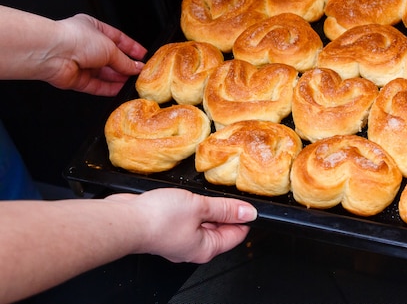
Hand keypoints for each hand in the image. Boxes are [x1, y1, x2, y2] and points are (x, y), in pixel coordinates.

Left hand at [46, 14, 147, 95]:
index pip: (117, 39)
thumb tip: (137, 67)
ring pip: (104, 73)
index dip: (132, 48)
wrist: (51, 53)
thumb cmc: (74, 39)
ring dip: (118, 78)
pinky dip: (107, 88)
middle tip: (140, 73)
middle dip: (126, 66)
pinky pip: (95, 85)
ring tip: (133, 83)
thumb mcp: (110, 47)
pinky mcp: (75, 78)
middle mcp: (85, 45)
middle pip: (111, 58)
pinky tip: (119, 90)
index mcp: (93, 28)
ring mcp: (80, 62)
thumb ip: (125, 60)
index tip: (143, 56)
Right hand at [105, 188, 257, 262]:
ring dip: (207, 206)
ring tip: (204, 193)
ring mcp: (180, 239)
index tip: (246, 202)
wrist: (124, 219)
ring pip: (203, 221)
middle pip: (221, 229)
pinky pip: (187, 217)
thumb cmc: (158, 219)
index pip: (237, 235)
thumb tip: (248, 212)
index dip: (244, 217)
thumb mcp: (200, 207)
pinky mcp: (167, 229)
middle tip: (225, 192)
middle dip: (226, 211)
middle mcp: (194, 248)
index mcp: (206, 248)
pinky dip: (191, 206)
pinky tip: (188, 196)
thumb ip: (225, 209)